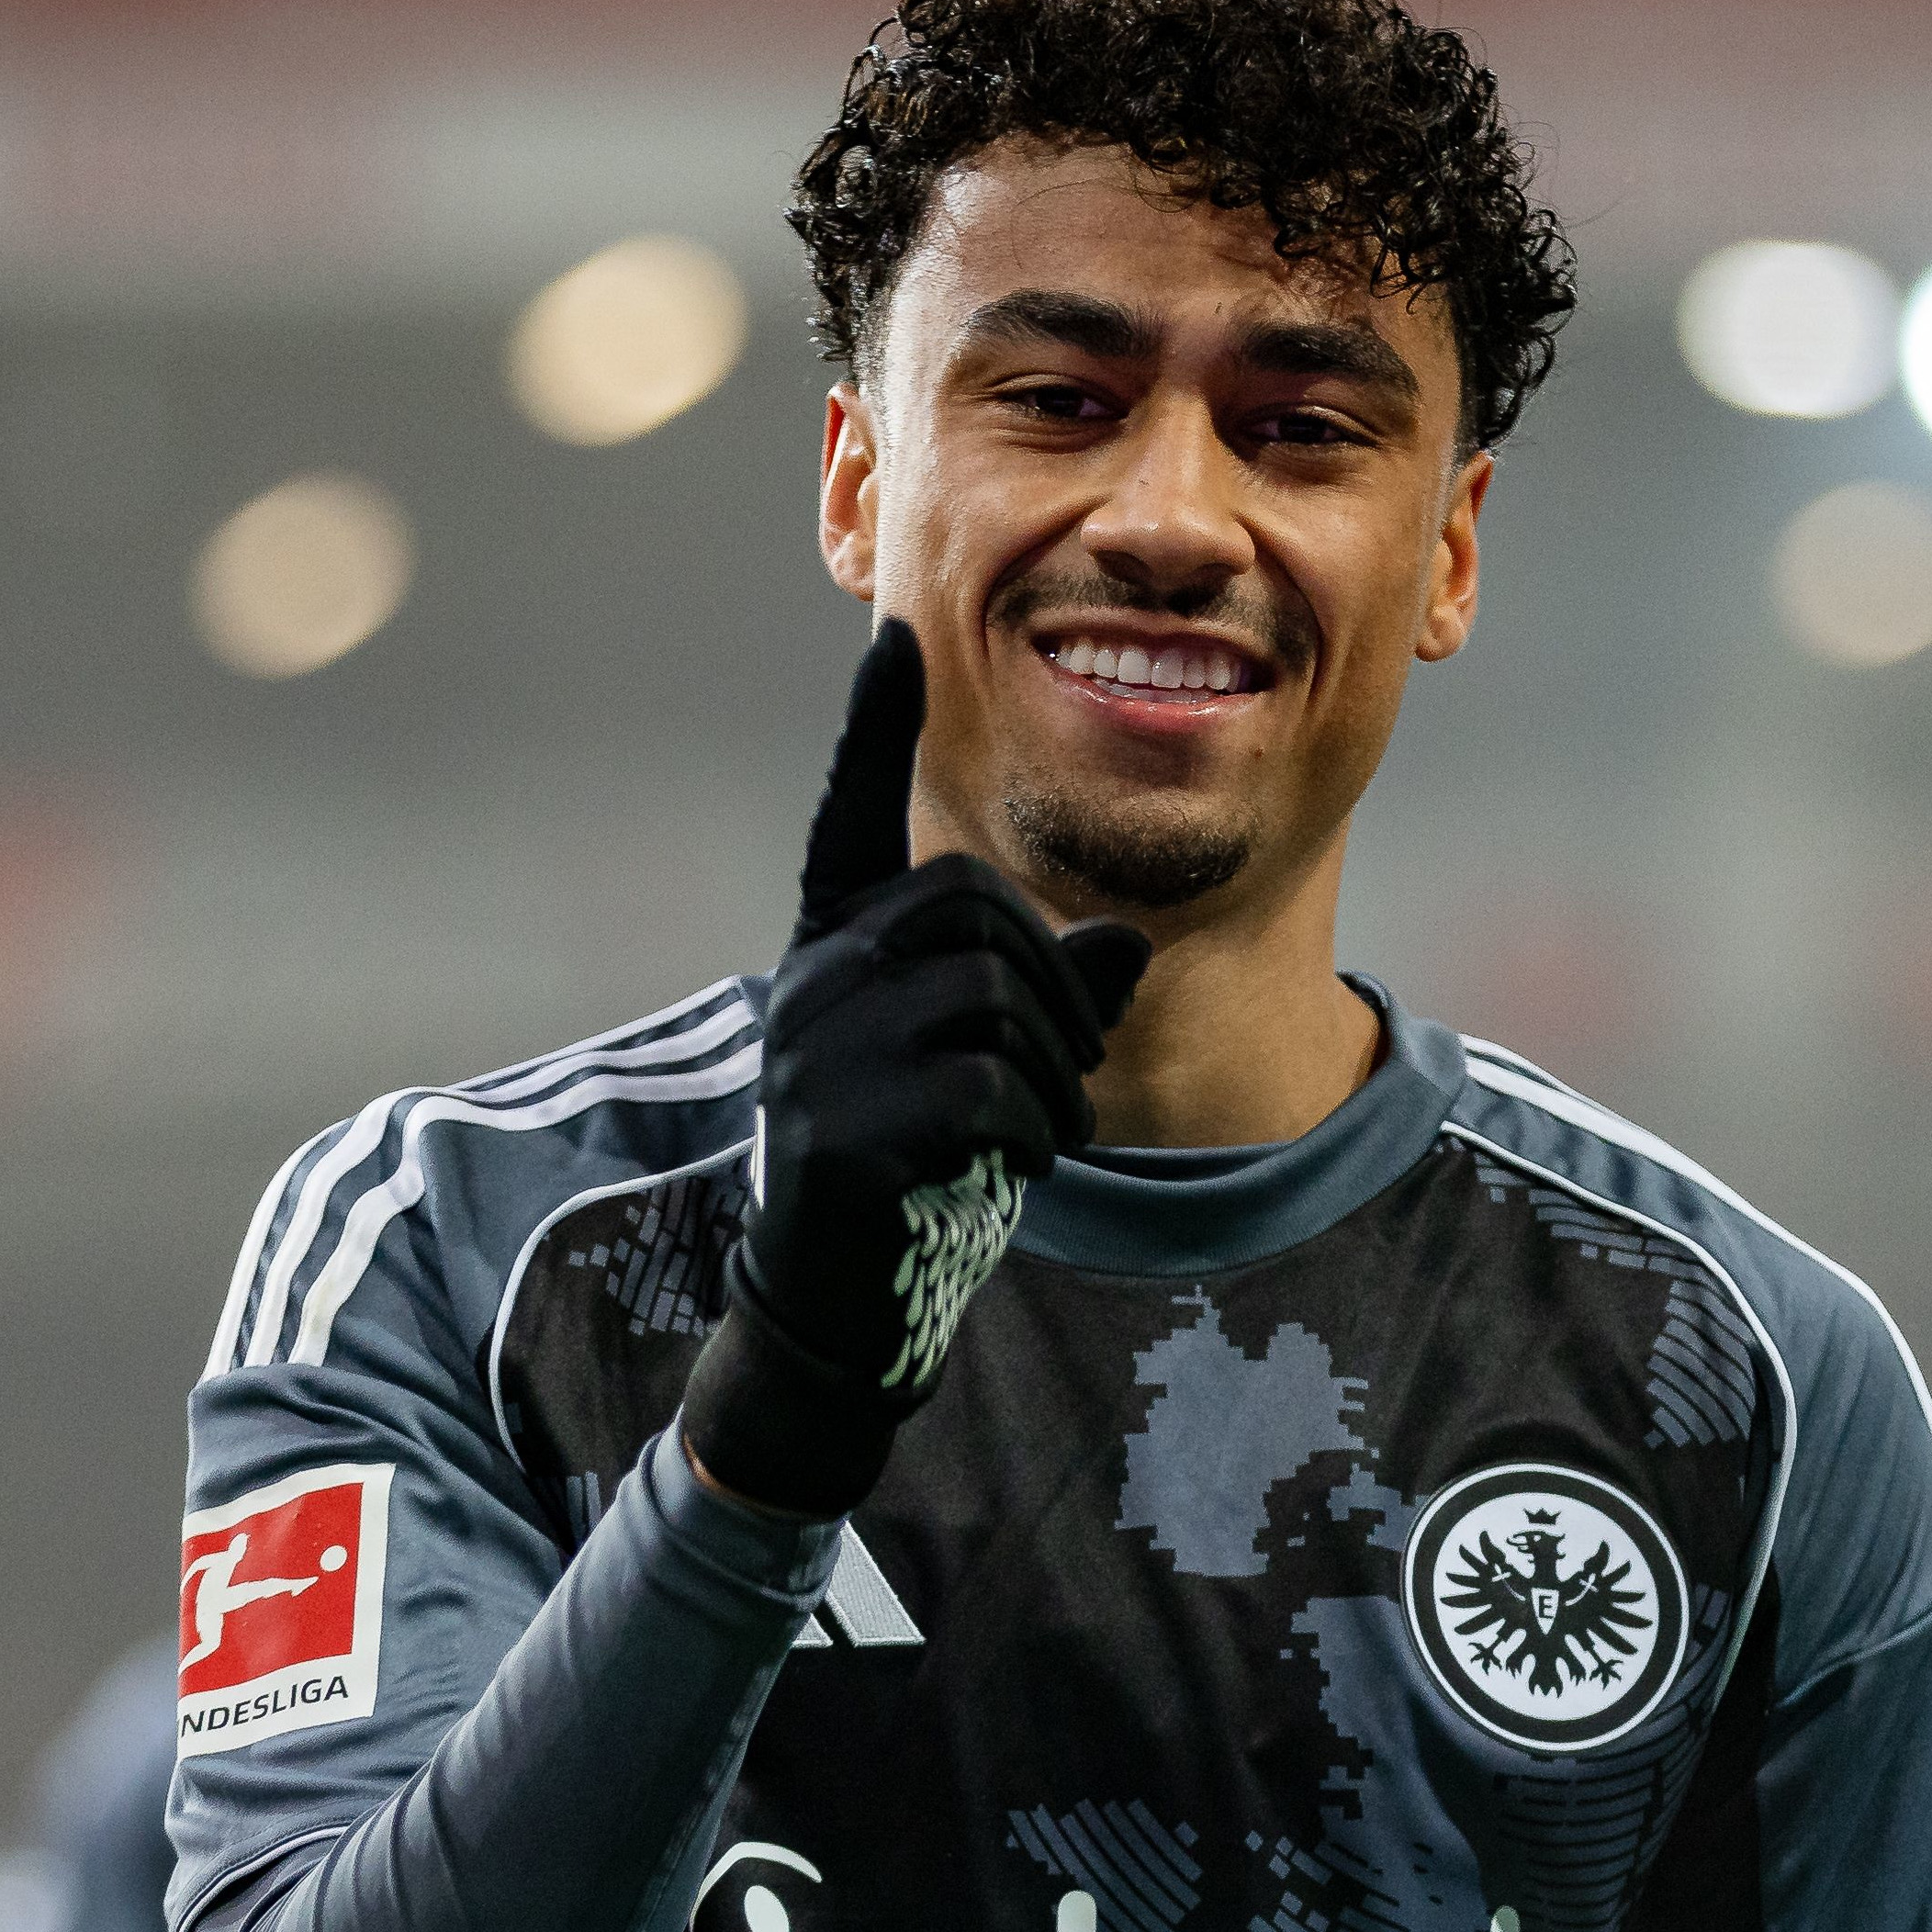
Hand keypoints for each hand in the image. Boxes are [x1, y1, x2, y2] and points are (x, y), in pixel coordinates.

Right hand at [678, 621, 1148, 1517]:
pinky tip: (1007, 1167)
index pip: (852, 815)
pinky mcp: (841, 1131)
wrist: (838, 1297)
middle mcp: (813, 980)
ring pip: (994, 996)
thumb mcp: (987, 1063)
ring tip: (1031, 1128)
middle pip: (975, 905)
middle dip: (1053, 984)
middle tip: (1064, 1069)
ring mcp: (818, 1052)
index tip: (897, 635)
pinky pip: (989, 1088)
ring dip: (1053, 1070)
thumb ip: (1048, 994)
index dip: (875, 730)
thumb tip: (1118, 945)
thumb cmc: (916, 1162)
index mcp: (836, 947)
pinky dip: (1031, 1129)